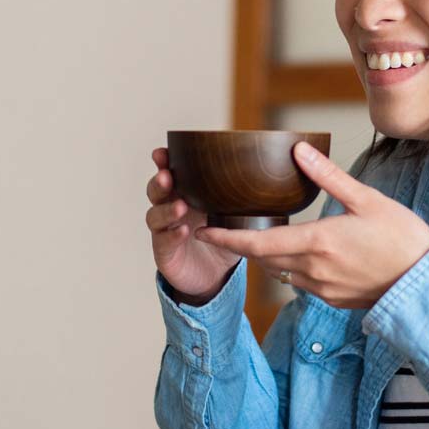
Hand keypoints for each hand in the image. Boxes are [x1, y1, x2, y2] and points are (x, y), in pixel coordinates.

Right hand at [145, 147, 239, 303]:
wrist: (215, 276)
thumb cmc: (222, 238)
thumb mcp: (234, 214)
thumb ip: (243, 195)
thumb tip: (274, 174)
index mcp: (185, 194)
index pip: (170, 173)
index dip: (163, 162)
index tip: (162, 152)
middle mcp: (170, 209)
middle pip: (156, 191)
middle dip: (159, 182)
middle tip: (167, 176)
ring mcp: (164, 231)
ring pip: (155, 216)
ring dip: (166, 210)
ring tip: (180, 207)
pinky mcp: (165, 253)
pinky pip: (163, 241)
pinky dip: (172, 235)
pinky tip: (183, 231)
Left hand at [194, 142, 428, 308]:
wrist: (428, 285)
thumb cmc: (403, 238)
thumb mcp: (367, 200)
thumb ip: (328, 177)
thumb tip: (299, 150)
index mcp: (317, 242)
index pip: (257, 242)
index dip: (227, 237)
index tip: (204, 229)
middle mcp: (313, 270)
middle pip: (263, 258)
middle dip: (242, 244)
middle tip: (225, 227)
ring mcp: (322, 289)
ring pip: (281, 271)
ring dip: (268, 255)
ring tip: (260, 236)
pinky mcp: (334, 300)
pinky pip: (302, 282)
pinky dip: (293, 267)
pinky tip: (303, 253)